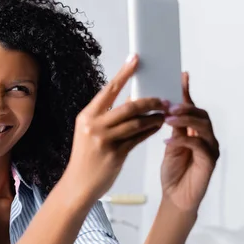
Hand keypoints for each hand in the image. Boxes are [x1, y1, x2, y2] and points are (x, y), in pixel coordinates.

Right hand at [65, 55, 166, 205]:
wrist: (79, 184)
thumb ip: (109, 116)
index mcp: (87, 116)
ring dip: (154, 117)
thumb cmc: (87, 157)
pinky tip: (157, 126)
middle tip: (162, 99)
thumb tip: (132, 99)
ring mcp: (104, 140)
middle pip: (128, 106)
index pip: (109, 89)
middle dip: (149, 101)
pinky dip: (150, 131)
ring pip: (136, 123)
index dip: (124, 73)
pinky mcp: (115, 154)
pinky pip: (138, 138)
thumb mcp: (92, 132)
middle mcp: (94, 125)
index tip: (136, 59)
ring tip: (164, 113)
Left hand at [160, 73, 219, 213]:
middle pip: (201, 114)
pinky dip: (183, 140)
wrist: (176, 197)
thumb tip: (163, 104)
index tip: (181, 76)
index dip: (187, 91)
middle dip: (185, 107)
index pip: (192, 107)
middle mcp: (206, 137)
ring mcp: (210, 148)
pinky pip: (199, 145)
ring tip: (168, 119)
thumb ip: (171, 126)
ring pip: (203, 126)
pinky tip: (168, 141)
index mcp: (195, 130)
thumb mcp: (169, 143)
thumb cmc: (173, 171)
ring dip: (185, 119)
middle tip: (169, 105)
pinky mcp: (209, 161)